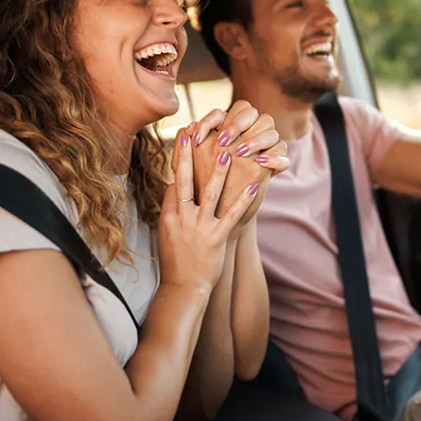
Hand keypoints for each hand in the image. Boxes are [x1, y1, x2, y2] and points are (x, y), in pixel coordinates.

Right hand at [157, 128, 259, 295]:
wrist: (184, 288)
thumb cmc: (176, 259)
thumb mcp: (166, 232)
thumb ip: (171, 209)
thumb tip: (174, 186)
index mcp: (169, 215)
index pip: (174, 181)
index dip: (180, 160)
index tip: (184, 138)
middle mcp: (182, 218)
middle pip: (185, 181)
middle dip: (188, 155)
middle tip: (192, 131)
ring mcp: (199, 228)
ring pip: (210, 194)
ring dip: (219, 172)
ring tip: (227, 151)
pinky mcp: (216, 239)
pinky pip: (231, 215)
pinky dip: (243, 200)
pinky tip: (253, 185)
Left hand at [189, 101, 290, 226]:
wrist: (217, 212)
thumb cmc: (199, 188)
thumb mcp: (187, 168)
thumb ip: (183, 147)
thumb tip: (188, 129)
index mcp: (224, 129)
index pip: (220, 111)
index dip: (211, 119)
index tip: (197, 138)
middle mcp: (245, 134)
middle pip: (251, 112)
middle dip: (237, 124)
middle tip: (223, 142)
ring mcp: (261, 148)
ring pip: (270, 130)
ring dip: (256, 139)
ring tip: (241, 153)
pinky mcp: (270, 166)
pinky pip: (282, 153)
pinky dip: (275, 157)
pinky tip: (262, 162)